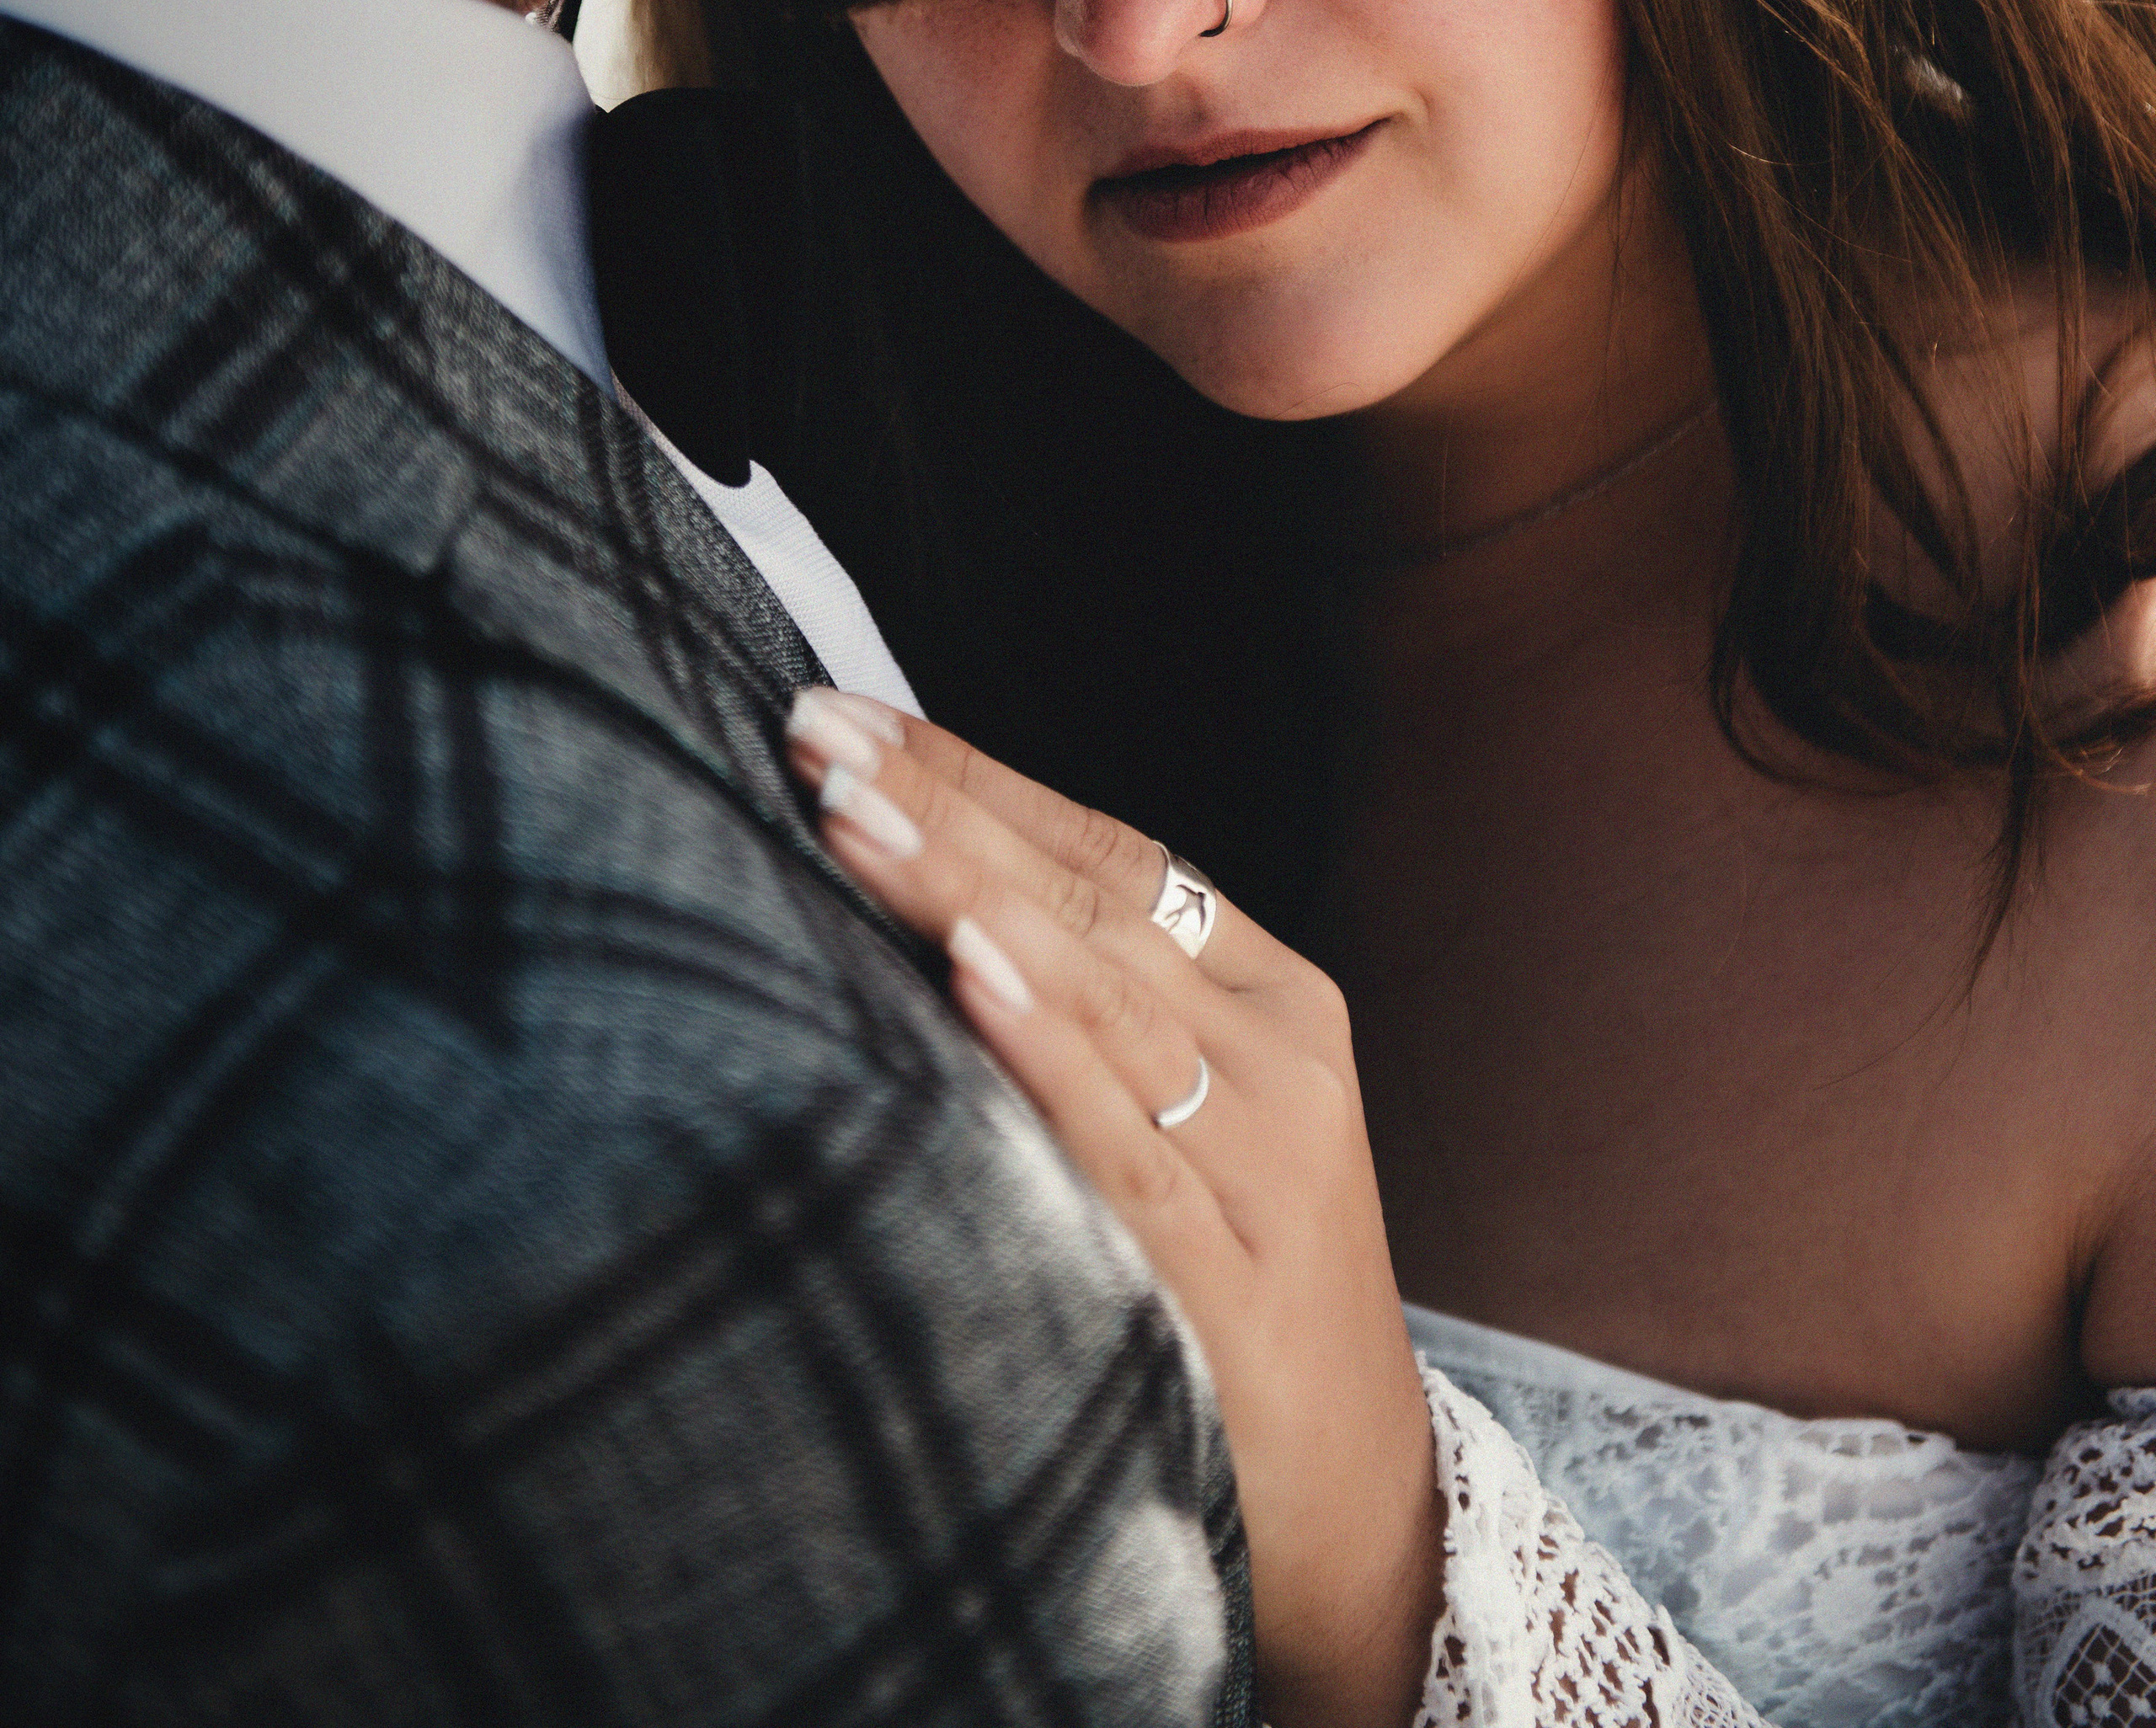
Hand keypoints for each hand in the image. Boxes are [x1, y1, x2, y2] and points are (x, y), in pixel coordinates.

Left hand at [784, 691, 1442, 1727]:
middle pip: (1091, 897)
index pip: (1110, 847)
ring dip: (966, 890)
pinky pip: (1123, 1139)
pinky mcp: (1231, 1270)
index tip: (851, 713)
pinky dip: (1046, 1047)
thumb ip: (1093, 1005)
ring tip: (860, 815)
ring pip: (1100, 991)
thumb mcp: (1187, 1117)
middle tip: (818, 730)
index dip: (977, 772)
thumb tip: (921, 888)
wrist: (1359, 1503)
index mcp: (1269, 995)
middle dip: (944, 804)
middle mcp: (1276, 1054)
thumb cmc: (1234, 1290)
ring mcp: (1263, 1157)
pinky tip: (971, 970)